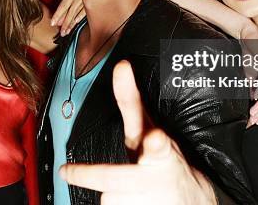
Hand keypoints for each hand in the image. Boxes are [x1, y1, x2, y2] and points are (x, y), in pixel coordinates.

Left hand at [51, 0, 84, 35]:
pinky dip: (81, 16)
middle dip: (64, 23)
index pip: (63, 5)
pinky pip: (86, 9)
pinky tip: (76, 22)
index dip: (57, 14)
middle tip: (61, 33)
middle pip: (69, 11)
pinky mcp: (93, 0)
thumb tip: (62, 4)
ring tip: (67, 31)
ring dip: (71, 23)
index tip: (52, 23)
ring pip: (77, 12)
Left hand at [59, 60, 217, 204]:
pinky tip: (134, 201)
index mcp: (163, 153)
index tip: (155, 138)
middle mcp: (158, 179)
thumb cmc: (164, 159)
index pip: (161, 147)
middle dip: (88, 175)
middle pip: (114, 179)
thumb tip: (121, 66)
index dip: (157, 144)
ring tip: (129, 189)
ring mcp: (151, 203)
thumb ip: (131, 101)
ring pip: (108, 198)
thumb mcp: (148, 129)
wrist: (191, 200)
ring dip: (112, 194)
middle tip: (66, 172)